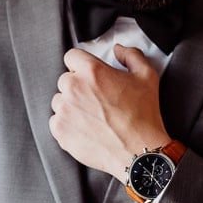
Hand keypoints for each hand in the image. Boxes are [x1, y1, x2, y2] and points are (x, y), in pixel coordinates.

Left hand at [49, 44, 172, 179]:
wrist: (139, 152)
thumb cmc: (144, 116)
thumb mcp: (147, 77)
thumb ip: (131, 55)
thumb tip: (117, 50)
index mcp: (92, 71)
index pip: (72, 57)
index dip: (82, 66)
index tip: (90, 77)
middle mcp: (73, 88)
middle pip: (65, 80)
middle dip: (78, 87)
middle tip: (96, 101)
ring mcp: (65, 111)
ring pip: (59, 101)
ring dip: (71, 106)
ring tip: (92, 117)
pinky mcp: (61, 131)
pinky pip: (56, 122)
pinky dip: (67, 125)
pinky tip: (86, 129)